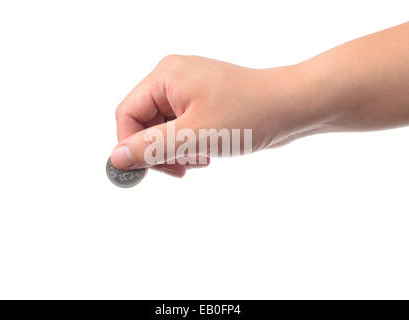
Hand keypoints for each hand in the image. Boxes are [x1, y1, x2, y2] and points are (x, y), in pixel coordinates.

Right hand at [110, 55, 325, 176]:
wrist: (293, 107)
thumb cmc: (249, 114)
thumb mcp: (195, 135)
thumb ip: (152, 147)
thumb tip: (115, 158)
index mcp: (166, 76)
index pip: (127, 113)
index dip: (129, 146)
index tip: (141, 172)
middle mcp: (174, 80)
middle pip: (143, 124)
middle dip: (158, 152)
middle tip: (178, 170)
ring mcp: (189, 92)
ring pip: (162, 131)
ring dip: (175, 153)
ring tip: (199, 160)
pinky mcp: (203, 105)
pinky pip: (181, 131)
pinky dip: (188, 148)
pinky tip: (207, 155)